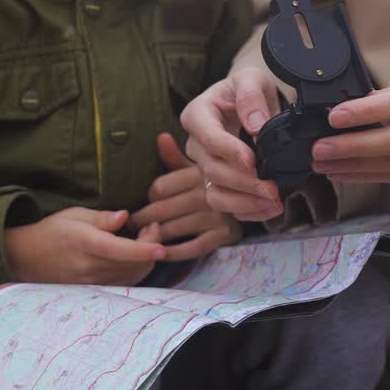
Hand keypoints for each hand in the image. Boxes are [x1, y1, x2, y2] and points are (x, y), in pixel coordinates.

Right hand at [3, 207, 165, 285]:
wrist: (27, 258)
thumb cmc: (52, 230)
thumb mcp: (75, 215)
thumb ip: (102, 218)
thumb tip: (125, 217)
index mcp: (85, 243)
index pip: (121, 250)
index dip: (144, 249)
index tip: (162, 246)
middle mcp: (90, 267)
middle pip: (133, 265)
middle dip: (151, 247)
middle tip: (152, 227)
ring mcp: (92, 282)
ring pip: (132, 276)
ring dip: (146, 258)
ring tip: (145, 238)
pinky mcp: (94, 290)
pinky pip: (124, 283)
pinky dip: (136, 269)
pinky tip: (135, 254)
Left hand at [129, 133, 241, 261]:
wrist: (257, 195)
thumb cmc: (216, 180)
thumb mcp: (198, 164)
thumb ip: (175, 156)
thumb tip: (161, 137)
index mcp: (198, 172)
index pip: (160, 187)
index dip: (148, 196)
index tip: (142, 201)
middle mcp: (206, 192)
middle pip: (162, 209)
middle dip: (143, 218)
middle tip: (132, 224)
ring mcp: (216, 214)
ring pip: (174, 229)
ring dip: (154, 236)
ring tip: (141, 238)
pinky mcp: (225, 234)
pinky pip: (193, 247)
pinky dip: (174, 252)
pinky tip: (161, 252)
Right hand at [181, 67, 285, 220]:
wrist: (251, 102)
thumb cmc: (248, 88)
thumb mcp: (251, 78)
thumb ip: (251, 96)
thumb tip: (255, 126)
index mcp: (198, 114)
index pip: (208, 137)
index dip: (229, 151)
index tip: (252, 160)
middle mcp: (196, 143)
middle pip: (212, 170)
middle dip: (243, 182)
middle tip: (272, 187)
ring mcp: (205, 166)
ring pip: (215, 195)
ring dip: (244, 202)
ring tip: (273, 202)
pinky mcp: (218, 184)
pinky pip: (226, 206)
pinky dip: (248, 211)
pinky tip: (270, 207)